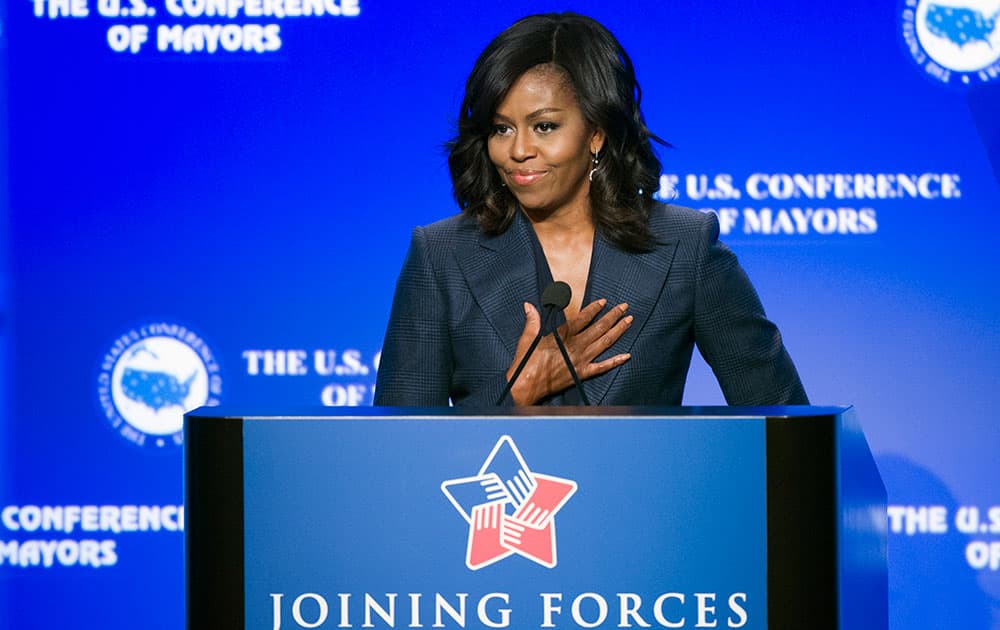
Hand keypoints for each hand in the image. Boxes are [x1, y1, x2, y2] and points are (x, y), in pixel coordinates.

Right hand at [507, 299, 632, 404]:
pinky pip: (602, 367)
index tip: (604, 301)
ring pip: (604, 343)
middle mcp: (575, 346)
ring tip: (628, 321)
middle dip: (613, 316)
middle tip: (624, 306)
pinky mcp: (582, 373)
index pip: (583, 318)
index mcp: (562, 336)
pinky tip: (627, 355)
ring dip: (618, 331)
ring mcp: (580, 360)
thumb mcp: (527, 338)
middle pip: (599, 328)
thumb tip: (528, 305)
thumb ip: (533, 321)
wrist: (526, 386)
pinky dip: (615, 361)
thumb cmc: (525, 362)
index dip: (594, 309)